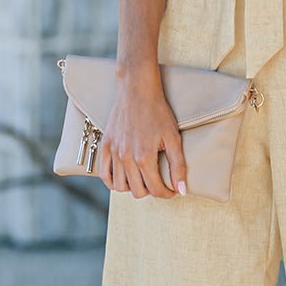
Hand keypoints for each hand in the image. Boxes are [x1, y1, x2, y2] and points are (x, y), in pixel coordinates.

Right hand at [97, 74, 186, 197]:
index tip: (172, 190)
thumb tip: (181, 190)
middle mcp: (126, 158)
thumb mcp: (173, 138)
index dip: (167, 193)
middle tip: (159, 182)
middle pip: (138, 192)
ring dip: (133, 187)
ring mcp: (114, 152)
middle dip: (152, 190)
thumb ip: (178, 166)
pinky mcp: (106, 146)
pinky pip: (104, 174)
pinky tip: (124, 178)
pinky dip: (113, 182)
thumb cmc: (158, 112)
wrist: (137, 91)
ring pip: (120, 187)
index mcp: (144, 157)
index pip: (156, 190)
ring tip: (143, 179)